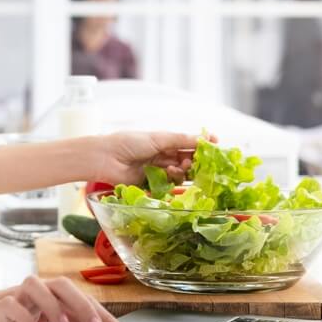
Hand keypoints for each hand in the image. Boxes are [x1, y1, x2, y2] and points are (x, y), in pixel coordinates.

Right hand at [0, 275, 129, 321]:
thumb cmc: (4, 318)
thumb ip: (64, 315)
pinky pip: (11, 305)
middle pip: (62, 285)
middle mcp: (35, 291)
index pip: (81, 299)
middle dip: (84, 304)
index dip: (104, 316)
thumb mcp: (40, 318)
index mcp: (49, 294)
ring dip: (53, 305)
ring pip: (36, 286)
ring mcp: (15, 295)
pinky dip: (24, 317)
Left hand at [92, 130, 216, 185]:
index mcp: (163, 141)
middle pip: (187, 159)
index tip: (216, 143)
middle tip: (201, 160)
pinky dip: (174, 177)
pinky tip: (171, 172)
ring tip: (181, 166)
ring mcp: (158, 170)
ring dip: (185, 169)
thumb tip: (203, 138)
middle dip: (196, 159)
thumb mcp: (157, 138)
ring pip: (181, 172)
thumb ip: (180, 140)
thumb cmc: (128, 143)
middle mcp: (162, 155)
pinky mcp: (153, 184)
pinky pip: (170, 183)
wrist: (105, 159)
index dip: (202, 144)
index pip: (188, 142)